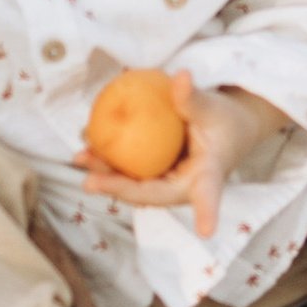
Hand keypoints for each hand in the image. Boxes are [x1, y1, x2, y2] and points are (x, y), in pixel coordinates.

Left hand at [75, 82, 286, 239]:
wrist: (225, 130)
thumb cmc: (224, 121)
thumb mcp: (213, 108)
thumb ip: (193, 99)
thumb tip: (182, 75)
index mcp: (207, 177)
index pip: (208, 196)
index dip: (207, 213)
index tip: (206, 231)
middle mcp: (183, 188)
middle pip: (151, 194)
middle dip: (119, 189)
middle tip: (90, 182)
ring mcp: (166, 184)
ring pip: (134, 184)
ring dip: (105, 174)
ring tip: (80, 157)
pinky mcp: (155, 175)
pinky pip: (130, 170)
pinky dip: (110, 159)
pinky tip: (88, 143)